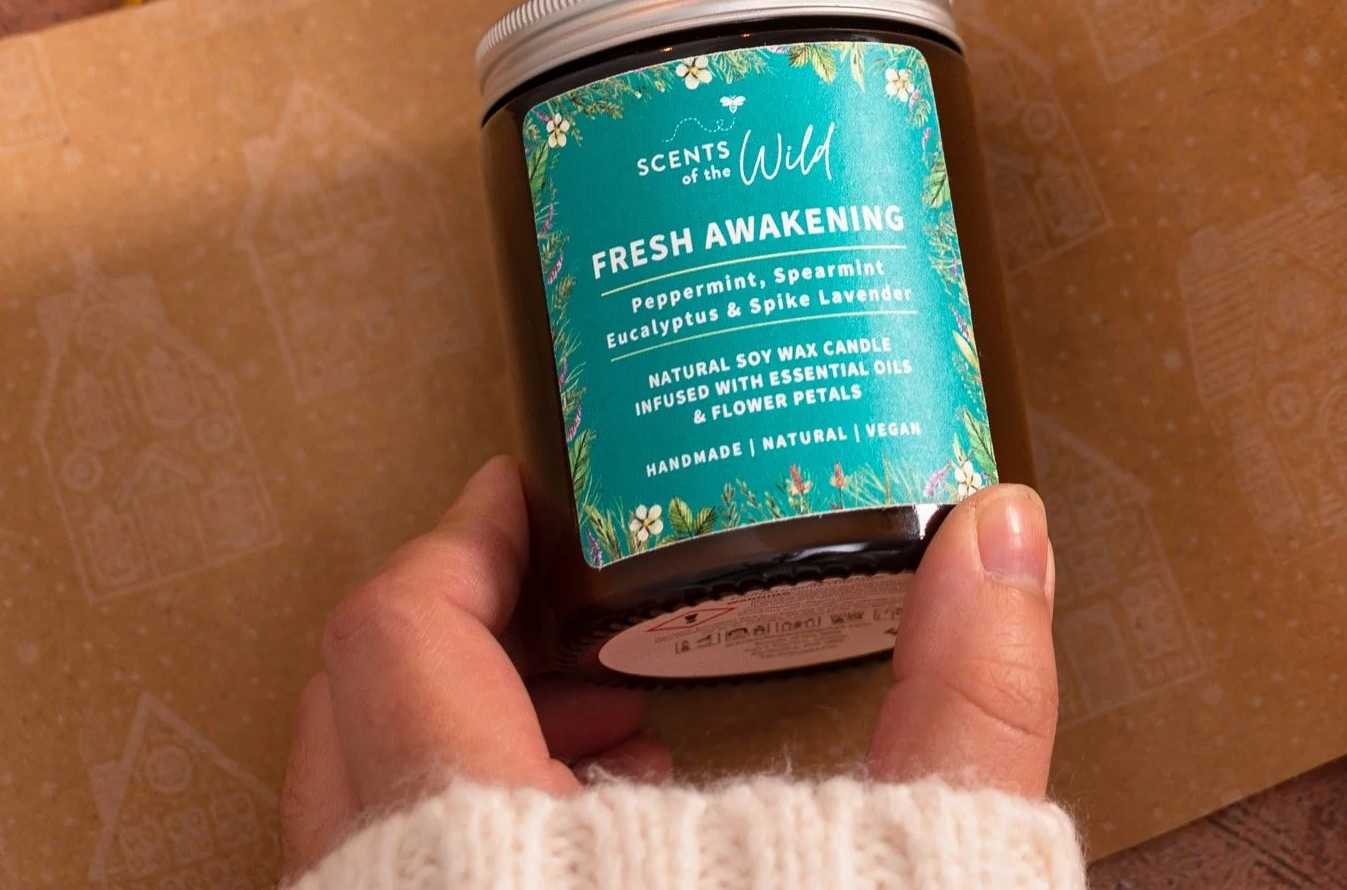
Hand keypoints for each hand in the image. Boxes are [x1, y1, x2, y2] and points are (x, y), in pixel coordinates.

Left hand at [281, 457, 1059, 875]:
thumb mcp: (919, 874)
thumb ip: (966, 698)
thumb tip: (999, 526)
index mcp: (485, 864)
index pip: (399, 639)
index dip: (463, 543)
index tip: (531, 495)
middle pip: (347, 718)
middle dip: (463, 636)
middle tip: (587, 608)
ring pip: (354, 832)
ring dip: (464, 750)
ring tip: (624, 740)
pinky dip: (462, 856)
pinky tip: (606, 874)